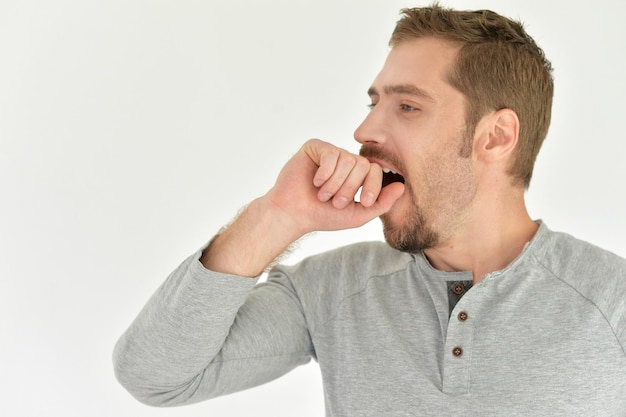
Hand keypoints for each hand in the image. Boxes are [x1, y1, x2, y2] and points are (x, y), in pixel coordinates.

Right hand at [265, 139, 404, 235]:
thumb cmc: (323, 215)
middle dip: (350, 188)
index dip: (372, 187)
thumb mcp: (358, 214)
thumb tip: (402, 187)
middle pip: (362, 164)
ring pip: (347, 160)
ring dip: (335, 183)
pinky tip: (315, 181)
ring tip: (322, 194)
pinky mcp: (315, 147)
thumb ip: (381, 203)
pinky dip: (325, 172)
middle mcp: (345, 160)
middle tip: (335, 201)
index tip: (363, 202)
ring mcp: (330, 152)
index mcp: (356, 175)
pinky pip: (331, 153)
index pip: (375, 171)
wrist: (294, 214)